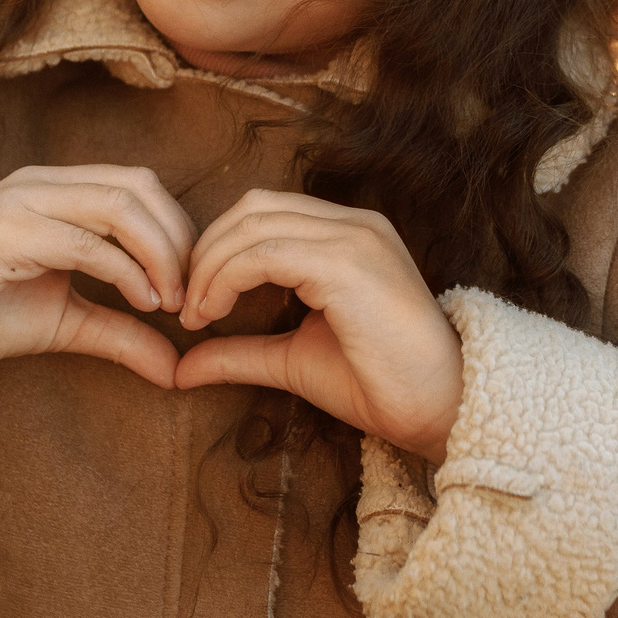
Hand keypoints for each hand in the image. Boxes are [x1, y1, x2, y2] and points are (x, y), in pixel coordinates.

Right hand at [0, 165, 192, 401]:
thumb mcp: (63, 323)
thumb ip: (120, 333)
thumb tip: (177, 368)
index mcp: (58, 190)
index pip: (141, 187)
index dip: (179, 233)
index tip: (195, 290)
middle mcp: (42, 183)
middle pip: (140, 187)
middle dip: (179, 241)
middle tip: (192, 298)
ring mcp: (22, 202)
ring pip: (119, 204)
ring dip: (160, 254)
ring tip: (172, 302)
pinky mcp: (4, 232)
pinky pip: (84, 240)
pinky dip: (125, 270)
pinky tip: (143, 303)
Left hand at [170, 190, 464, 461]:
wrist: (438, 409)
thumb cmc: (378, 383)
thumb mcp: (292, 360)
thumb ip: (240, 353)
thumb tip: (179, 368)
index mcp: (347, 234)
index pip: (263, 212)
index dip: (216, 248)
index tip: (192, 301)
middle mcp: (353, 223)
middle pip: (252, 208)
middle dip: (205, 251)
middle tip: (184, 304)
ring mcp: (353, 237)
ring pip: (253, 225)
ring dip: (209, 268)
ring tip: (195, 315)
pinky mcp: (347, 263)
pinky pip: (266, 253)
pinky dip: (226, 279)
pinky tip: (213, 314)